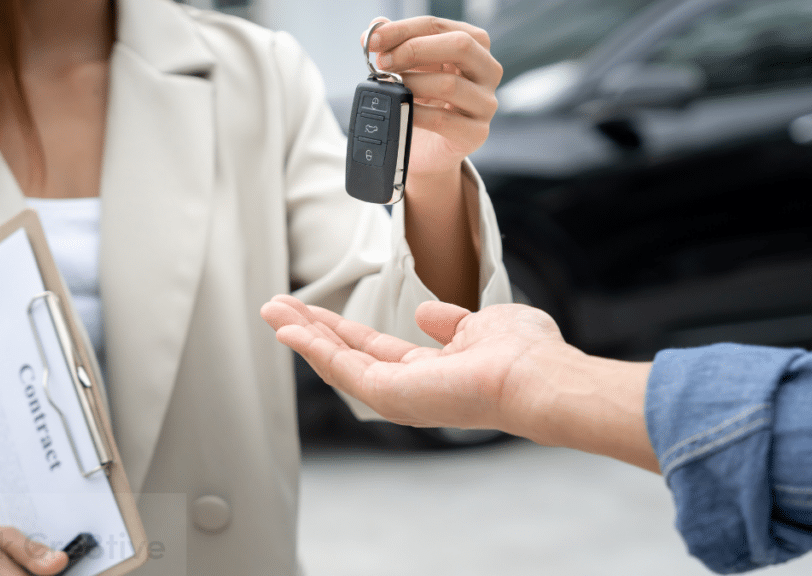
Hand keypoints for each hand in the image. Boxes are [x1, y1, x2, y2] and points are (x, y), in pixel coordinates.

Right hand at [260, 295, 658, 471]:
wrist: (539, 376)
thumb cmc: (525, 354)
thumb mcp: (481, 324)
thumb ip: (451, 322)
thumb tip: (426, 313)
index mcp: (429, 370)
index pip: (373, 348)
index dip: (341, 327)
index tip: (313, 309)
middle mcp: (409, 387)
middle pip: (346, 355)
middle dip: (311, 329)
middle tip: (276, 306)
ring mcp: (397, 395)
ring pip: (337, 362)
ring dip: (303, 335)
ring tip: (272, 310)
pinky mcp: (390, 396)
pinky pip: (341, 369)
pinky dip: (312, 347)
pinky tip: (288, 328)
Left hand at [362, 16, 501, 177]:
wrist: (425, 150)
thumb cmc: (421, 103)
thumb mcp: (409, 69)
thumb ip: (395, 45)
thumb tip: (375, 27)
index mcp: (474, 46)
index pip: (440, 27)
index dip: (404, 30)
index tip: (373, 40)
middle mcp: (488, 71)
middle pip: (460, 46)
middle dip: (414, 50)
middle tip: (383, 62)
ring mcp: (485, 103)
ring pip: (450, 84)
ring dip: (412, 83)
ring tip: (391, 88)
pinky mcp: (476, 133)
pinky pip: (443, 120)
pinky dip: (416, 113)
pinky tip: (400, 110)